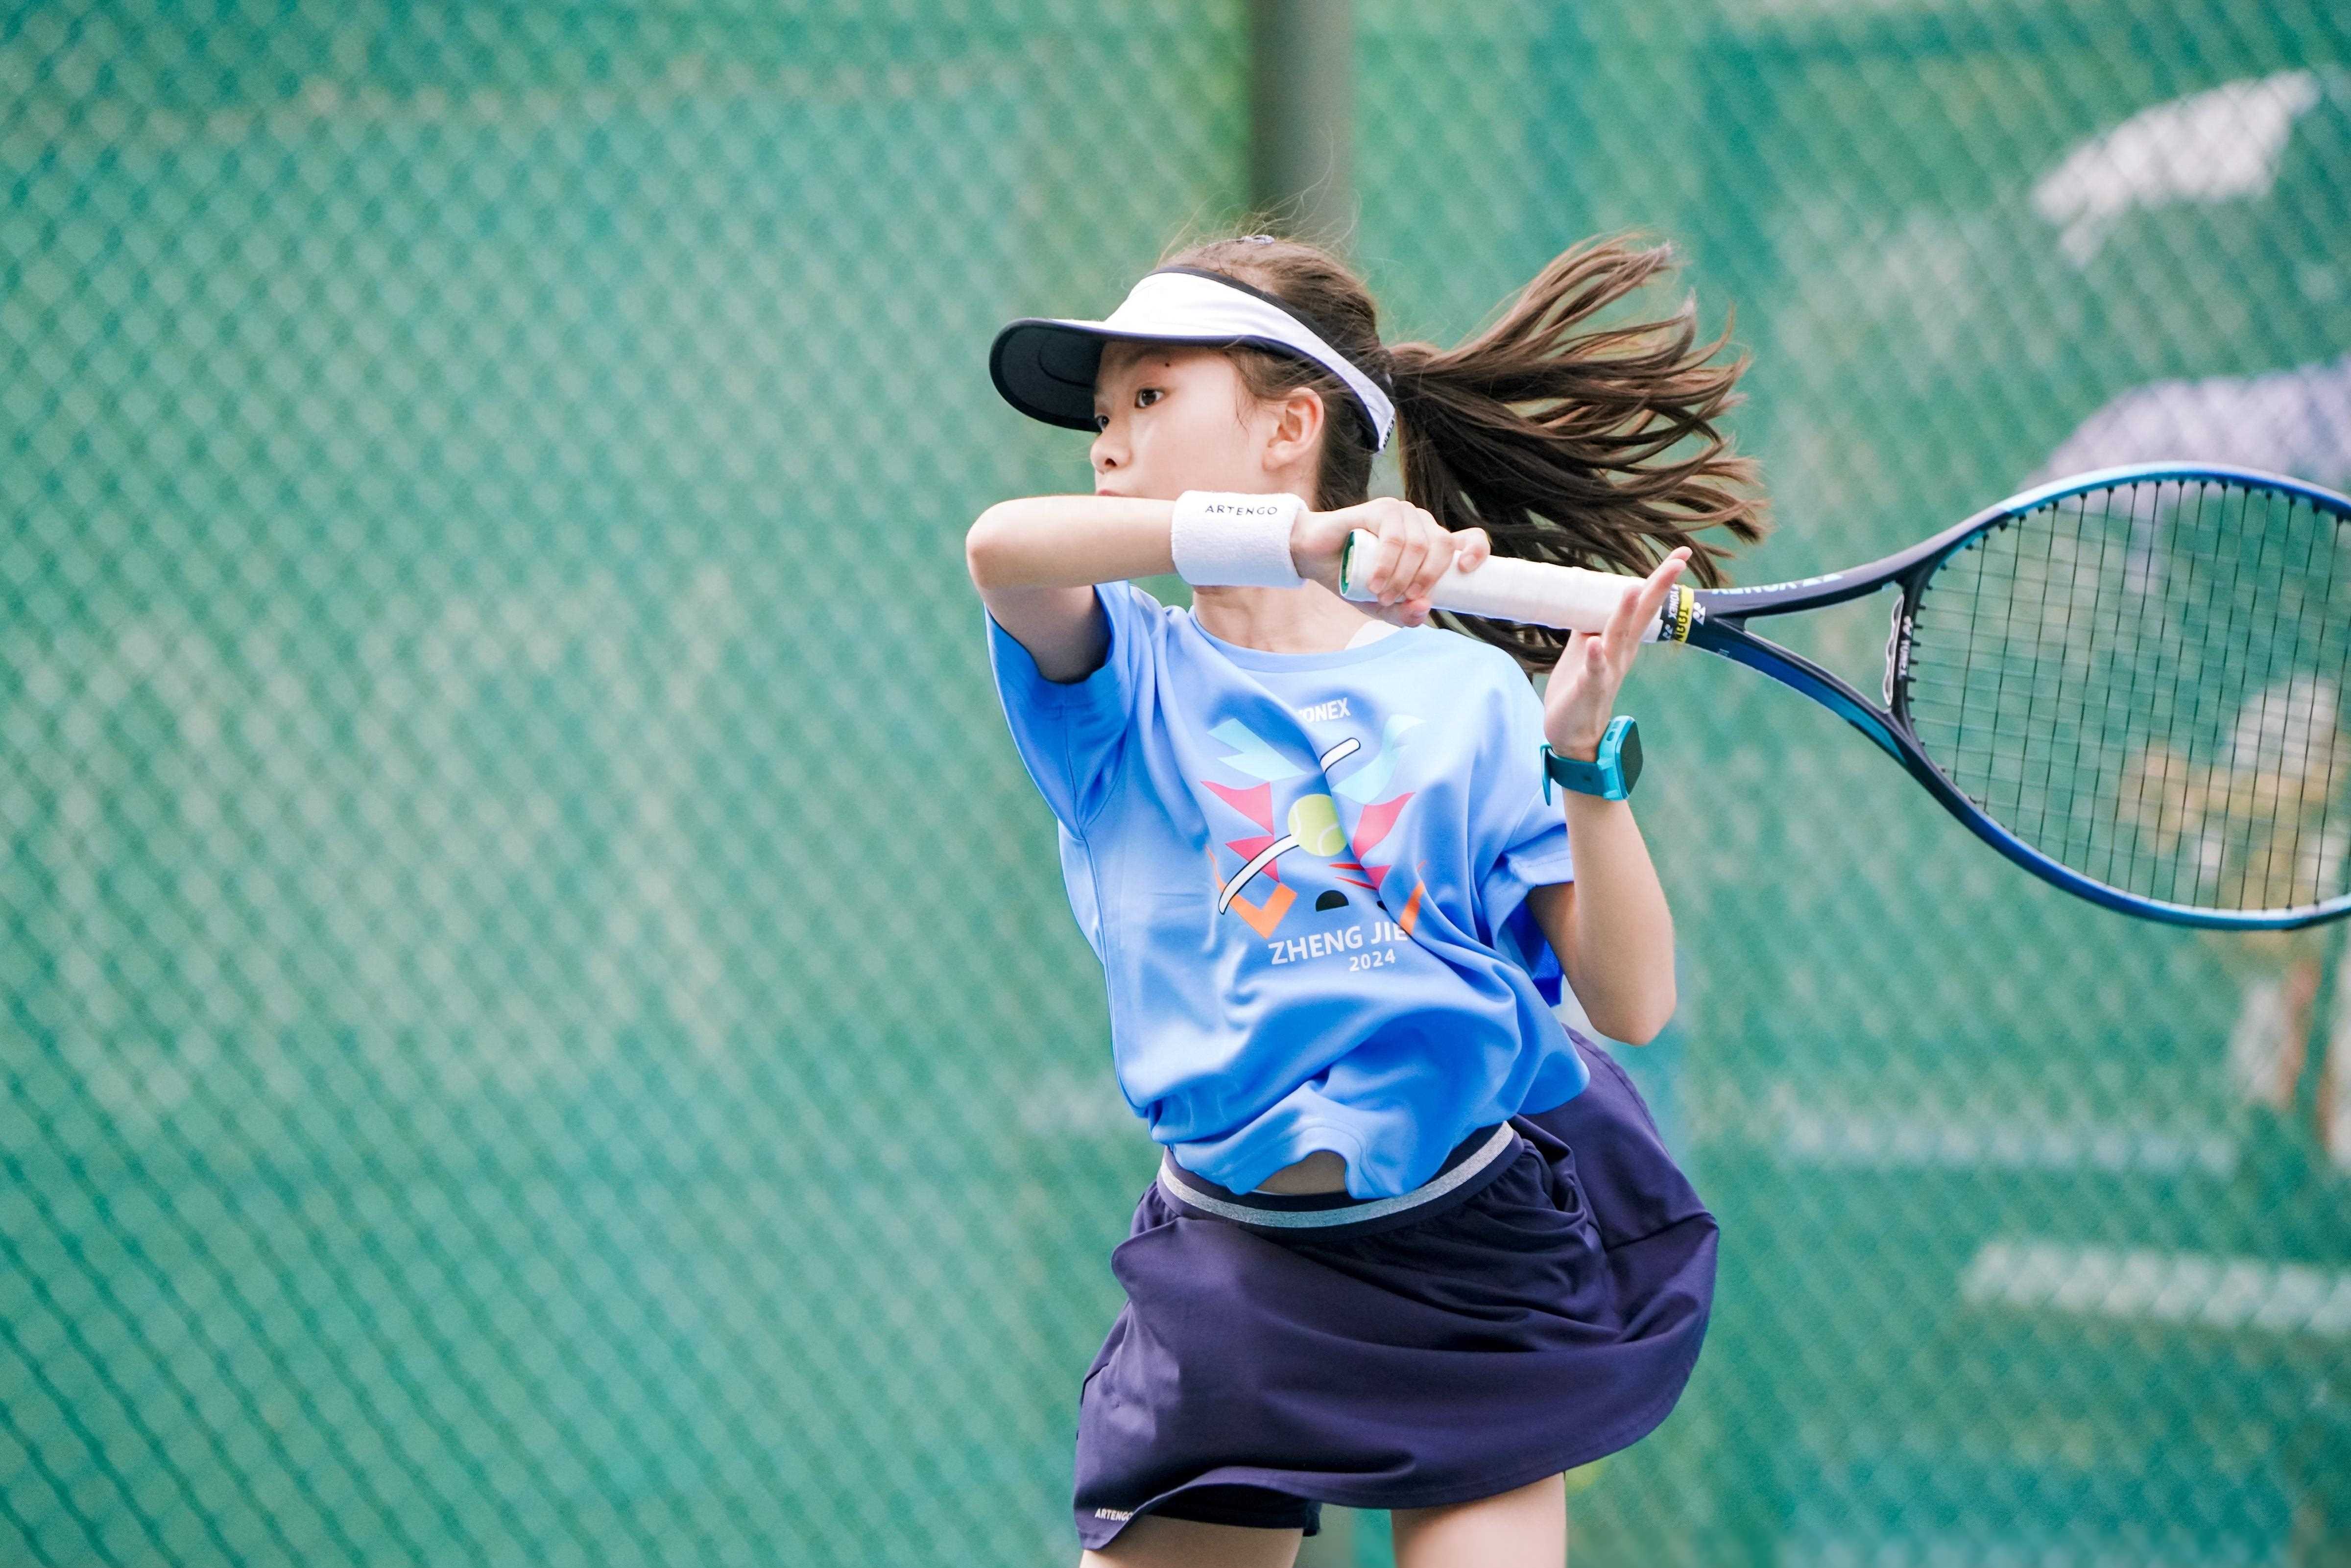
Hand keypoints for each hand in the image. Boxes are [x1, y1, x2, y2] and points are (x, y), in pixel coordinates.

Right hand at [1289, 497, 1489, 626]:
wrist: (1315, 558)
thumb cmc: (1353, 577)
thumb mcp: (1382, 605)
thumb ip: (1404, 614)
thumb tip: (1425, 608)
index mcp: (1431, 543)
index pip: (1469, 538)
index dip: (1477, 550)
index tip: (1467, 569)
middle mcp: (1421, 524)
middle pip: (1442, 545)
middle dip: (1426, 579)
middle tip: (1401, 599)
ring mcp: (1402, 513)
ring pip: (1419, 545)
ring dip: (1402, 577)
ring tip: (1381, 594)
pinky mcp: (1380, 509)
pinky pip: (1394, 538)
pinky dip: (1387, 565)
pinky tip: (1375, 582)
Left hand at [1542, 546, 1691, 759]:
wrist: (1572, 735)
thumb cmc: (1579, 689)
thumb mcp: (1585, 648)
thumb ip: (1590, 624)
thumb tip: (1587, 596)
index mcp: (1621, 641)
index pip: (1643, 604)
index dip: (1659, 579)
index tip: (1681, 554)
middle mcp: (1620, 653)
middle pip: (1641, 615)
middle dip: (1658, 587)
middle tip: (1678, 562)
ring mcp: (1606, 671)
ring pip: (1617, 638)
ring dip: (1624, 614)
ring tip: (1632, 589)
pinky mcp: (1588, 689)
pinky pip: (1593, 671)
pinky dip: (1594, 658)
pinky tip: (1594, 645)